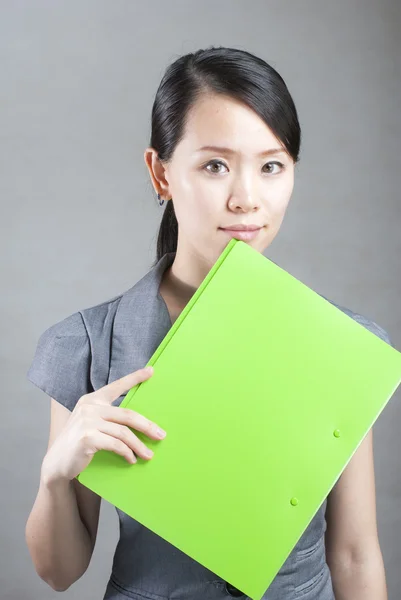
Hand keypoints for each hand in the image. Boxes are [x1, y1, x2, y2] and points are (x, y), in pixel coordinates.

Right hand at [41, 367, 165, 483]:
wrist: (57, 463)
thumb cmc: (78, 443)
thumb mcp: (91, 423)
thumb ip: (107, 417)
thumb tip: (138, 422)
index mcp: (92, 400)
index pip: (117, 386)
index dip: (135, 378)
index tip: (151, 371)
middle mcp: (89, 407)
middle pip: (128, 414)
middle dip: (147, 426)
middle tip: (161, 436)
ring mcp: (87, 421)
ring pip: (124, 432)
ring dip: (139, 445)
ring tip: (148, 455)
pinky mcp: (87, 437)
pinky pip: (116, 444)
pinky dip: (127, 453)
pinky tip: (131, 459)